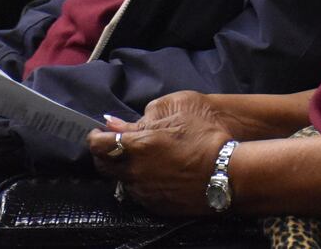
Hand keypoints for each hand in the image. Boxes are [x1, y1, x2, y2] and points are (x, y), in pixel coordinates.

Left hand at [88, 92, 234, 216]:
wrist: (227, 173)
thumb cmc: (205, 137)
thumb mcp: (175, 115)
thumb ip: (139, 120)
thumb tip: (114, 123)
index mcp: (137, 146)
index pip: (98, 145)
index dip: (94, 137)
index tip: (97, 133)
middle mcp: (135, 172)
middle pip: (103, 166)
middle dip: (104, 154)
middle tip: (113, 145)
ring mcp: (144, 191)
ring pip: (121, 181)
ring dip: (123, 169)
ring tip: (138, 160)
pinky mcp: (155, 205)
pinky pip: (138, 193)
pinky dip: (139, 183)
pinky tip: (153, 174)